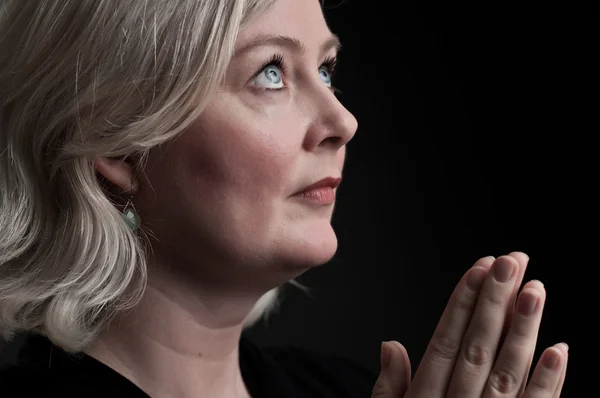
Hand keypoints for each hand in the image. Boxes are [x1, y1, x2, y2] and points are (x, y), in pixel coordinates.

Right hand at [372, 253, 568, 396]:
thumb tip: (391, 344)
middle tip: (511, 261)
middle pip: (478, 349)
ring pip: (508, 373)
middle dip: (495, 302)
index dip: (462, 305)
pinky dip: (549, 382)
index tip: (478, 270)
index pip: (445, 343)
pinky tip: (559, 348)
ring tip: (535, 289)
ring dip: (523, 330)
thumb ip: (390, 388)